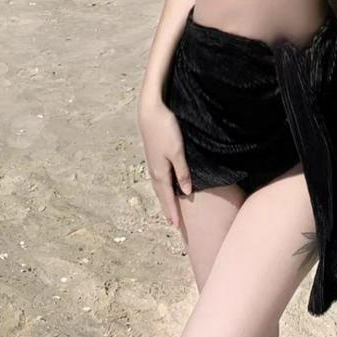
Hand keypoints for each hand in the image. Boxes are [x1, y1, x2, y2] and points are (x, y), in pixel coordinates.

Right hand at [137, 98, 193, 230]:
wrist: (150, 110)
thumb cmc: (165, 129)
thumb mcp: (177, 151)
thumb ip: (182, 172)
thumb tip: (186, 191)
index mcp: (160, 171)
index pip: (167, 197)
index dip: (172, 211)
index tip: (176, 226)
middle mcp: (154, 169)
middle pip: (161, 194)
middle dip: (167, 208)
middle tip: (173, 222)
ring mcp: (152, 161)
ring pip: (159, 185)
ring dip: (164, 198)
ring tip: (168, 207)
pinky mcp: (153, 154)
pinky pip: (158, 177)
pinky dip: (162, 186)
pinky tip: (165, 184)